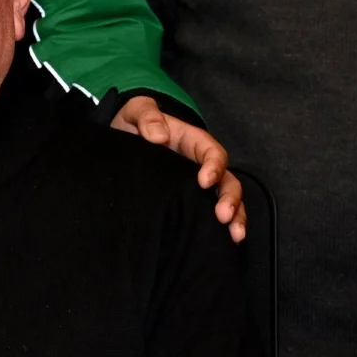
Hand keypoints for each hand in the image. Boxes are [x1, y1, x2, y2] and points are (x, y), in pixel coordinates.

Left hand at [111, 96, 245, 241]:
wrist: (121, 142)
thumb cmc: (134, 124)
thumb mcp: (135, 111)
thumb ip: (147, 116)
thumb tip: (158, 136)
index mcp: (192, 142)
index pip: (211, 152)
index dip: (214, 165)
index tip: (204, 180)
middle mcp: (201, 165)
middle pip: (226, 180)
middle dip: (230, 198)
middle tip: (223, 216)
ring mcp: (197, 186)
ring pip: (225, 200)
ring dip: (235, 217)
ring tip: (235, 236)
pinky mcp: (189, 203)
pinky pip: (209, 216)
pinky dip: (220, 230)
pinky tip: (227, 245)